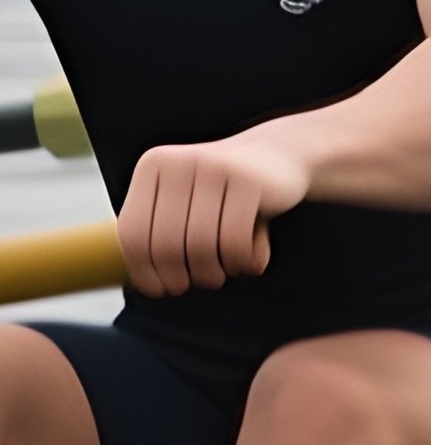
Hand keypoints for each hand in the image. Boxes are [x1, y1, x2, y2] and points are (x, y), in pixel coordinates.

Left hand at [117, 131, 309, 297]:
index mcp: (154, 166)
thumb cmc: (224, 193)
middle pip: (165, 243)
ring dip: (212, 273)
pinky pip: (235, 241)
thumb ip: (156, 234)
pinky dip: (241, 261)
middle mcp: (180, 161)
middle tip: (198, 284)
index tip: (163, 290)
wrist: (282, 153)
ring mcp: (216, 167)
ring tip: (225, 272)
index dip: (144, 271)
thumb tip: (143, 286)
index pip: (133, 232)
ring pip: (200, 245)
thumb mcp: (183, 202)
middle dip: (180, 277)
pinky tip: (251, 259)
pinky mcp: (249, 180)